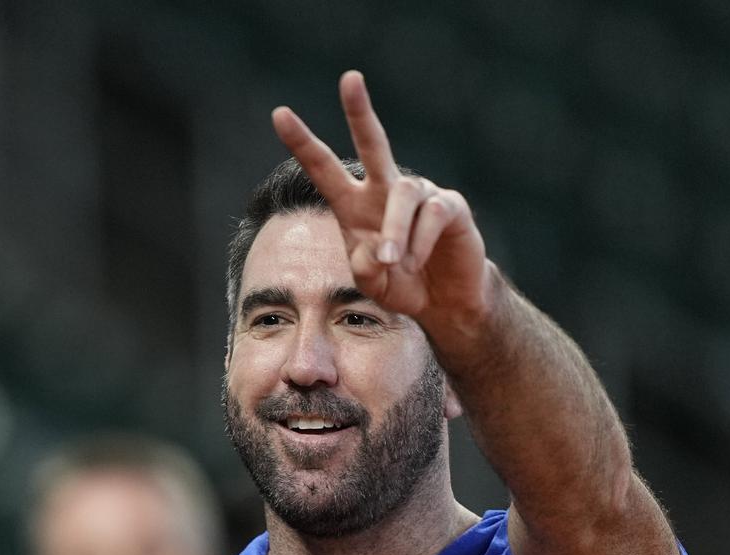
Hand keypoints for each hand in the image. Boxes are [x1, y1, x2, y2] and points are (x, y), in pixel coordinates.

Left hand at [272, 71, 492, 338]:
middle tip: (349, 78)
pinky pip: (431, 214)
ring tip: (394, 264)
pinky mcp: (449, 206)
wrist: (443, 302)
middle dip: (360, 111)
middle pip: (373, 143)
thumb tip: (376, 251)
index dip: (303, 142)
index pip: (324, 168)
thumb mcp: (372, 285)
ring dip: (395, 232)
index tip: (280, 114)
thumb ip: (364, 270)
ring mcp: (420, 194)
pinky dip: (419, 243)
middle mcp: (385, 190)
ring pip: (403, 194)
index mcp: (354, 205)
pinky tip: (415, 263)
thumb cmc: (401, 285)